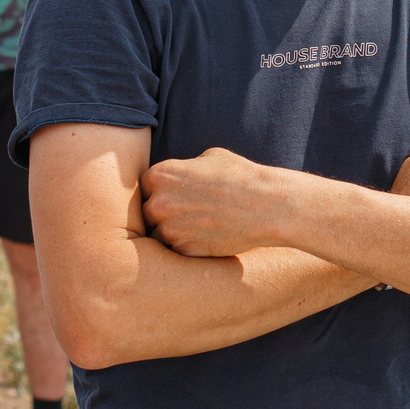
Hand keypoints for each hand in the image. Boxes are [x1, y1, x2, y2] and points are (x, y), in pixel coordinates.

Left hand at [141, 147, 300, 258]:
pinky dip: (187, 246)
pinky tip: (206, 237)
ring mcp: (170, 229)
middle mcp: (159, 203)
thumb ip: (185, 168)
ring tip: (199, 226)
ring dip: (174, 232)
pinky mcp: (184, 250)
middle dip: (163, 214)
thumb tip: (179, 176)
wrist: (265, 205)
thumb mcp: (209, 157)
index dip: (159, 192)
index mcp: (160, 175)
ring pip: (160, 235)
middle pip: (148, 213)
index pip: (144, 187)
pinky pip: (176, 250)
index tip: (174, 196)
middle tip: (186, 213)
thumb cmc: (241, 176)